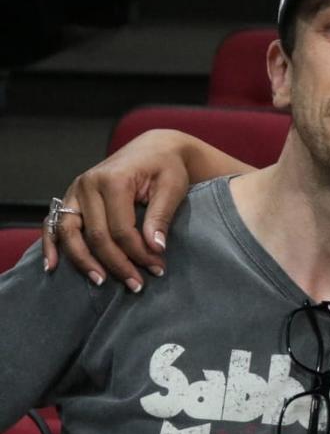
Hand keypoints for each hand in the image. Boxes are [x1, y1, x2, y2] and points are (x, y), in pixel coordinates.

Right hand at [41, 130, 194, 290]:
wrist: (153, 148)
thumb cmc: (166, 167)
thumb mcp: (173, 187)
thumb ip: (162, 216)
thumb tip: (155, 248)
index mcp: (113, 180)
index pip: (121, 229)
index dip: (139, 253)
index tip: (157, 268)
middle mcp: (88, 185)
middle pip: (96, 235)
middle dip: (117, 263)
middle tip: (137, 285)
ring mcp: (75, 191)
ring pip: (70, 233)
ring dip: (84, 261)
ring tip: (102, 282)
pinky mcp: (71, 198)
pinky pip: (53, 224)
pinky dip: (52, 245)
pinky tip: (53, 266)